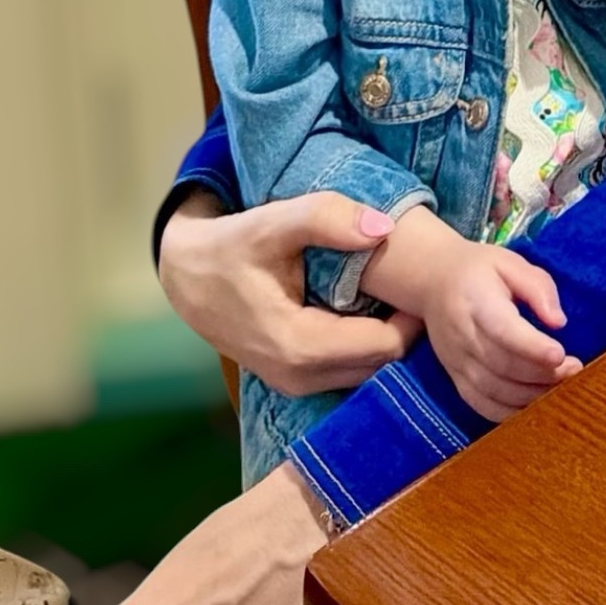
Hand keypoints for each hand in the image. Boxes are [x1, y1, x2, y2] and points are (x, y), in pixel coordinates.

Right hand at [158, 192, 421, 393]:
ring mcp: (297, 385)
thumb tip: (383, 228)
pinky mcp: (296, 381)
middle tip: (413, 284)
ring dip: (387, 337)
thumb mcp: (273, 222)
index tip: (418, 278)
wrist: (187, 276)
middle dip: (405, 328)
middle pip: (382, 363)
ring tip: (392, 293)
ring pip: (369, 371)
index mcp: (299, 347)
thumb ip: (326, 219)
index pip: (385, 346)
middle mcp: (300, 378)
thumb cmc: (231, 247)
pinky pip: (350, 370)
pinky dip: (367, 344)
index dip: (411, 314)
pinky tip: (368, 309)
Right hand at [419, 232, 582, 423]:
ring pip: (494, 390)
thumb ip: (537, 287)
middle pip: (502, 365)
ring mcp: (456, 361)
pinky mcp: (455, 377)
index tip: (560, 354)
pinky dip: (510, 413)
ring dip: (532, 395)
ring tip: (562, 385)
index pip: (502, 330)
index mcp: (475, 301)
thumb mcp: (510, 262)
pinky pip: (482, 405)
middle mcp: (462, 335)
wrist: (430, 282)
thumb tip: (559, 322)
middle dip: (542, 373)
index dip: (532, 346)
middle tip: (575, 369)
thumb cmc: (478, 270)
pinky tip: (536, 405)